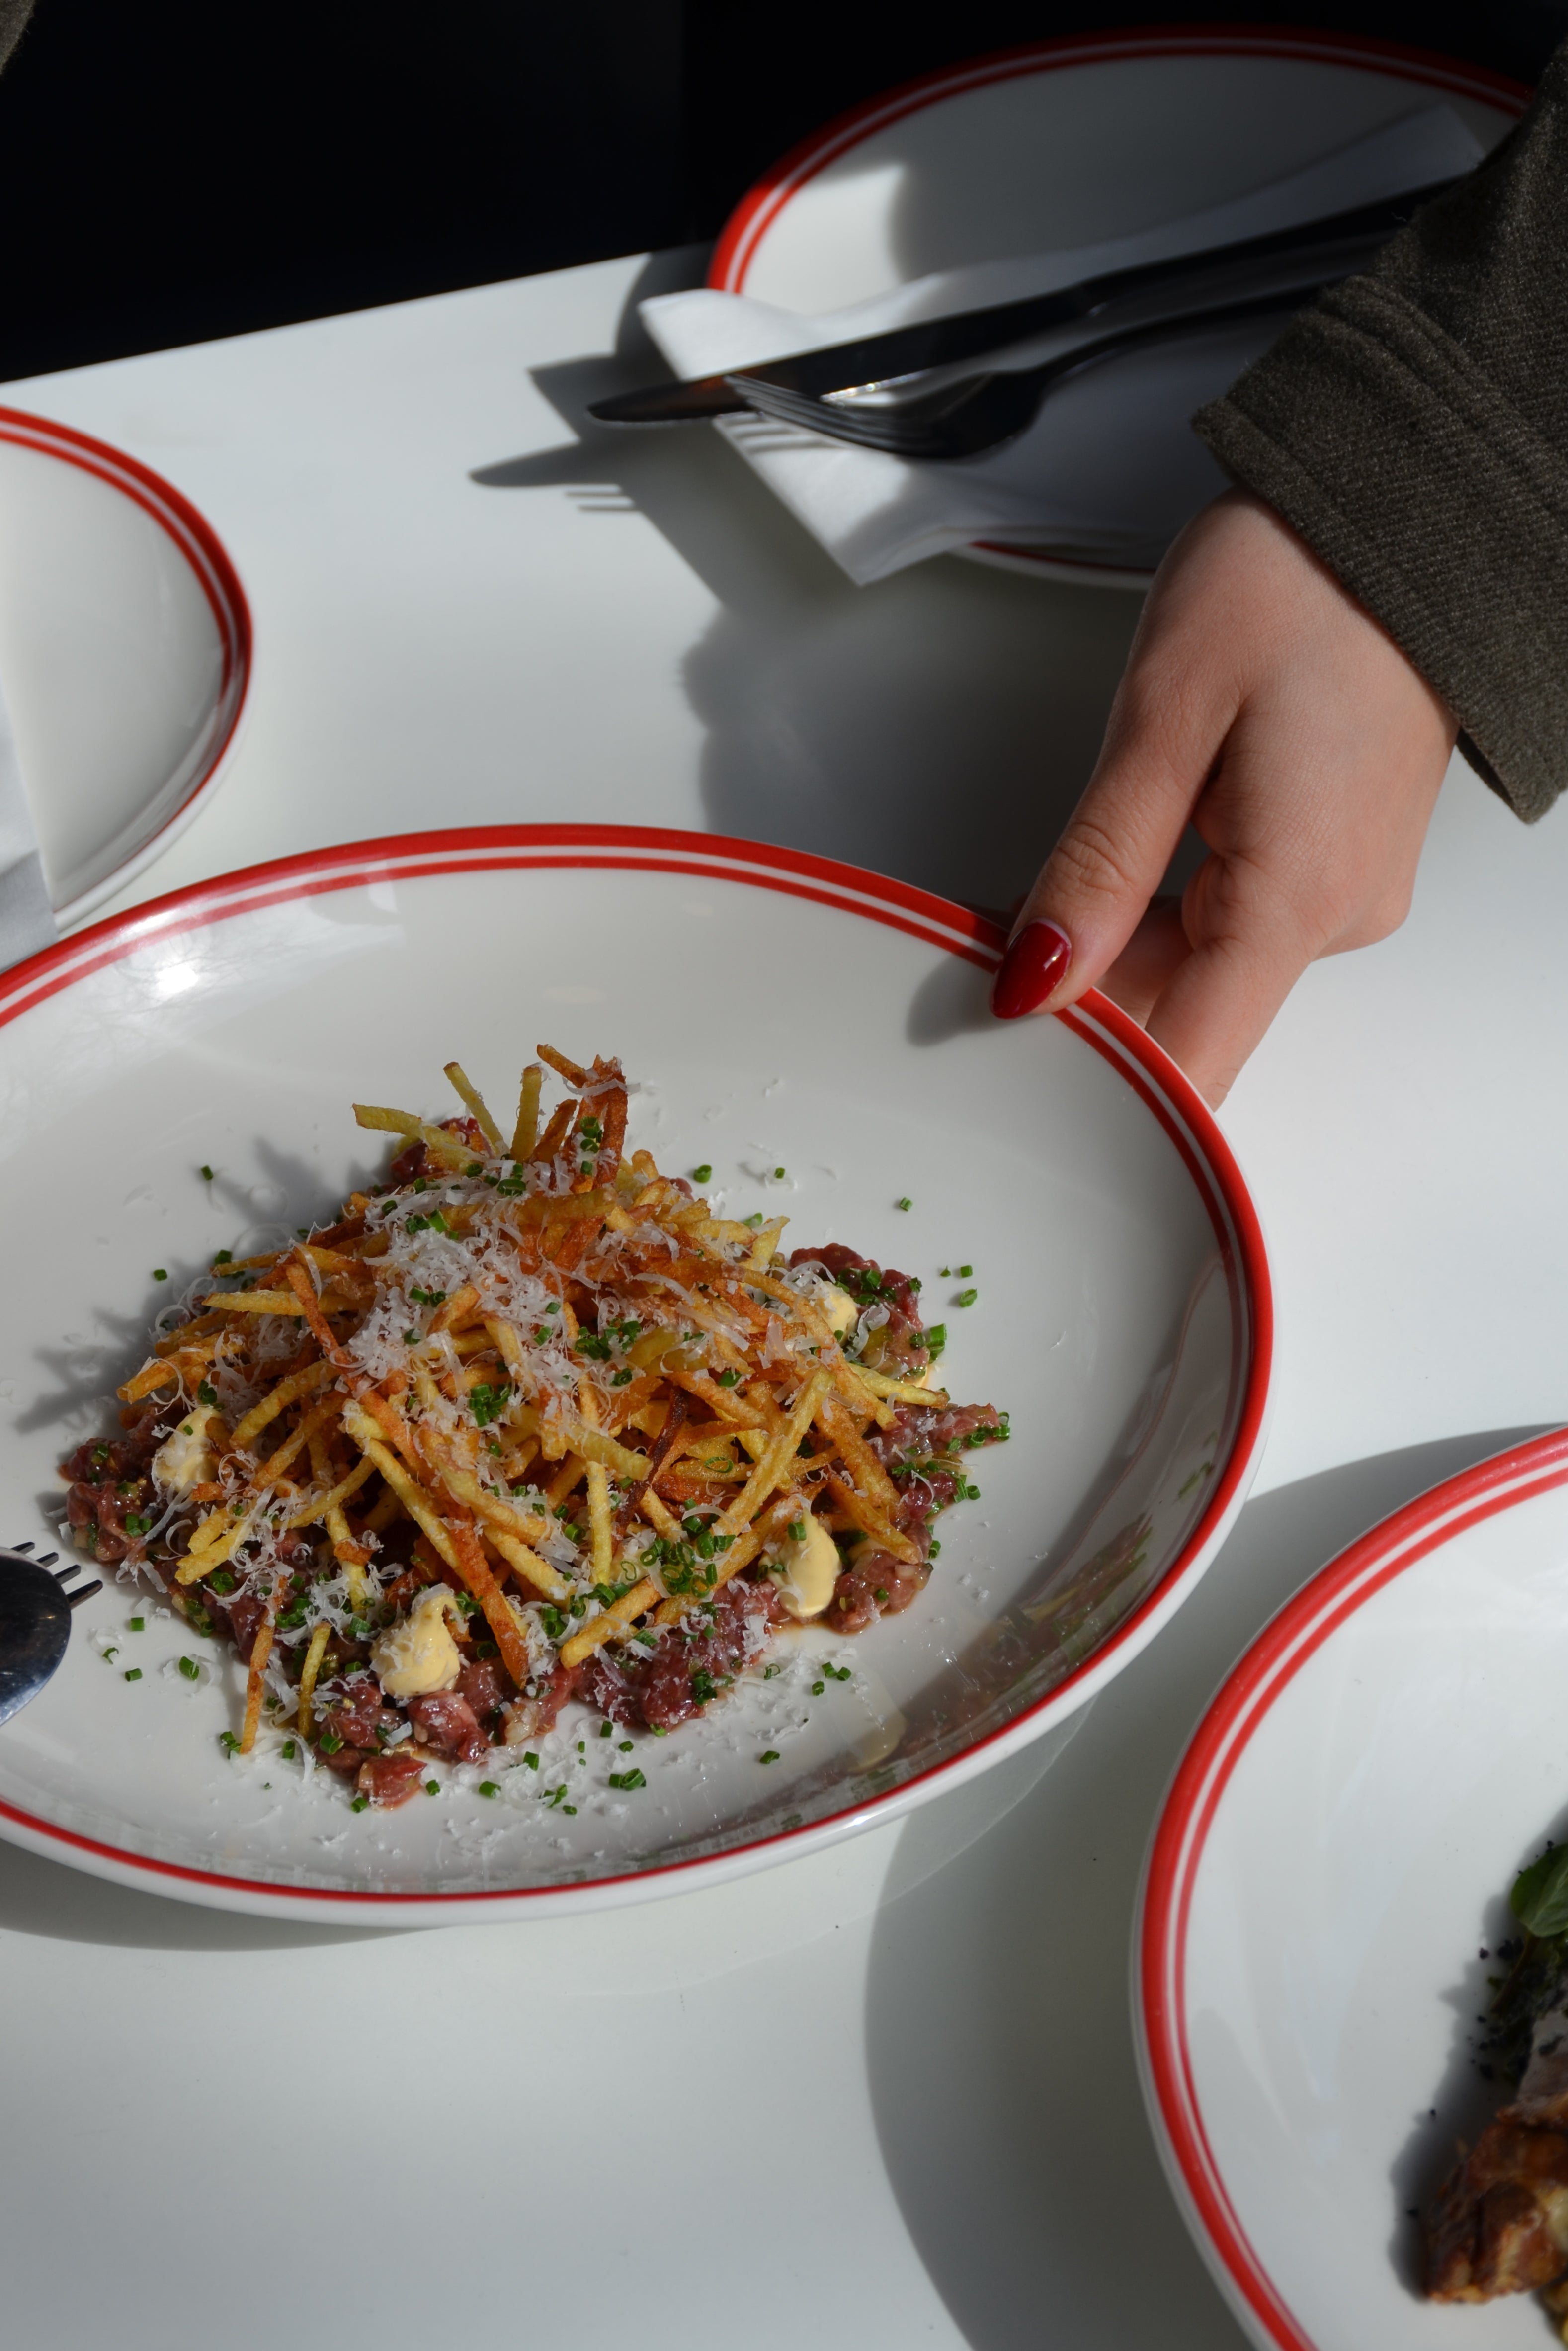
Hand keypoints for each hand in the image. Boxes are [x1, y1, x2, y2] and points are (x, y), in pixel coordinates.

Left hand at [990, 491, 1457, 1104]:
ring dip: (1116, 944)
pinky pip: (1235, 915)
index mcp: (1297, 899)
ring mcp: (1341, 887)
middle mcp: (1334, 915)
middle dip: (1083, 1001)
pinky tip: (1114, 864)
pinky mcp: (1333, 854)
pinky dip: (1164, 905)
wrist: (1403, 502)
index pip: (1192, 1067)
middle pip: (1186, 1015)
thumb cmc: (1299, 583)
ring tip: (1039, 894)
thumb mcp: (1165, 719)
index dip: (1094, 1086)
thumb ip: (1099, 867)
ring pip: (1203, 966)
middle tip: (983, 953)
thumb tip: (1037, 981)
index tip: (1004, 1066)